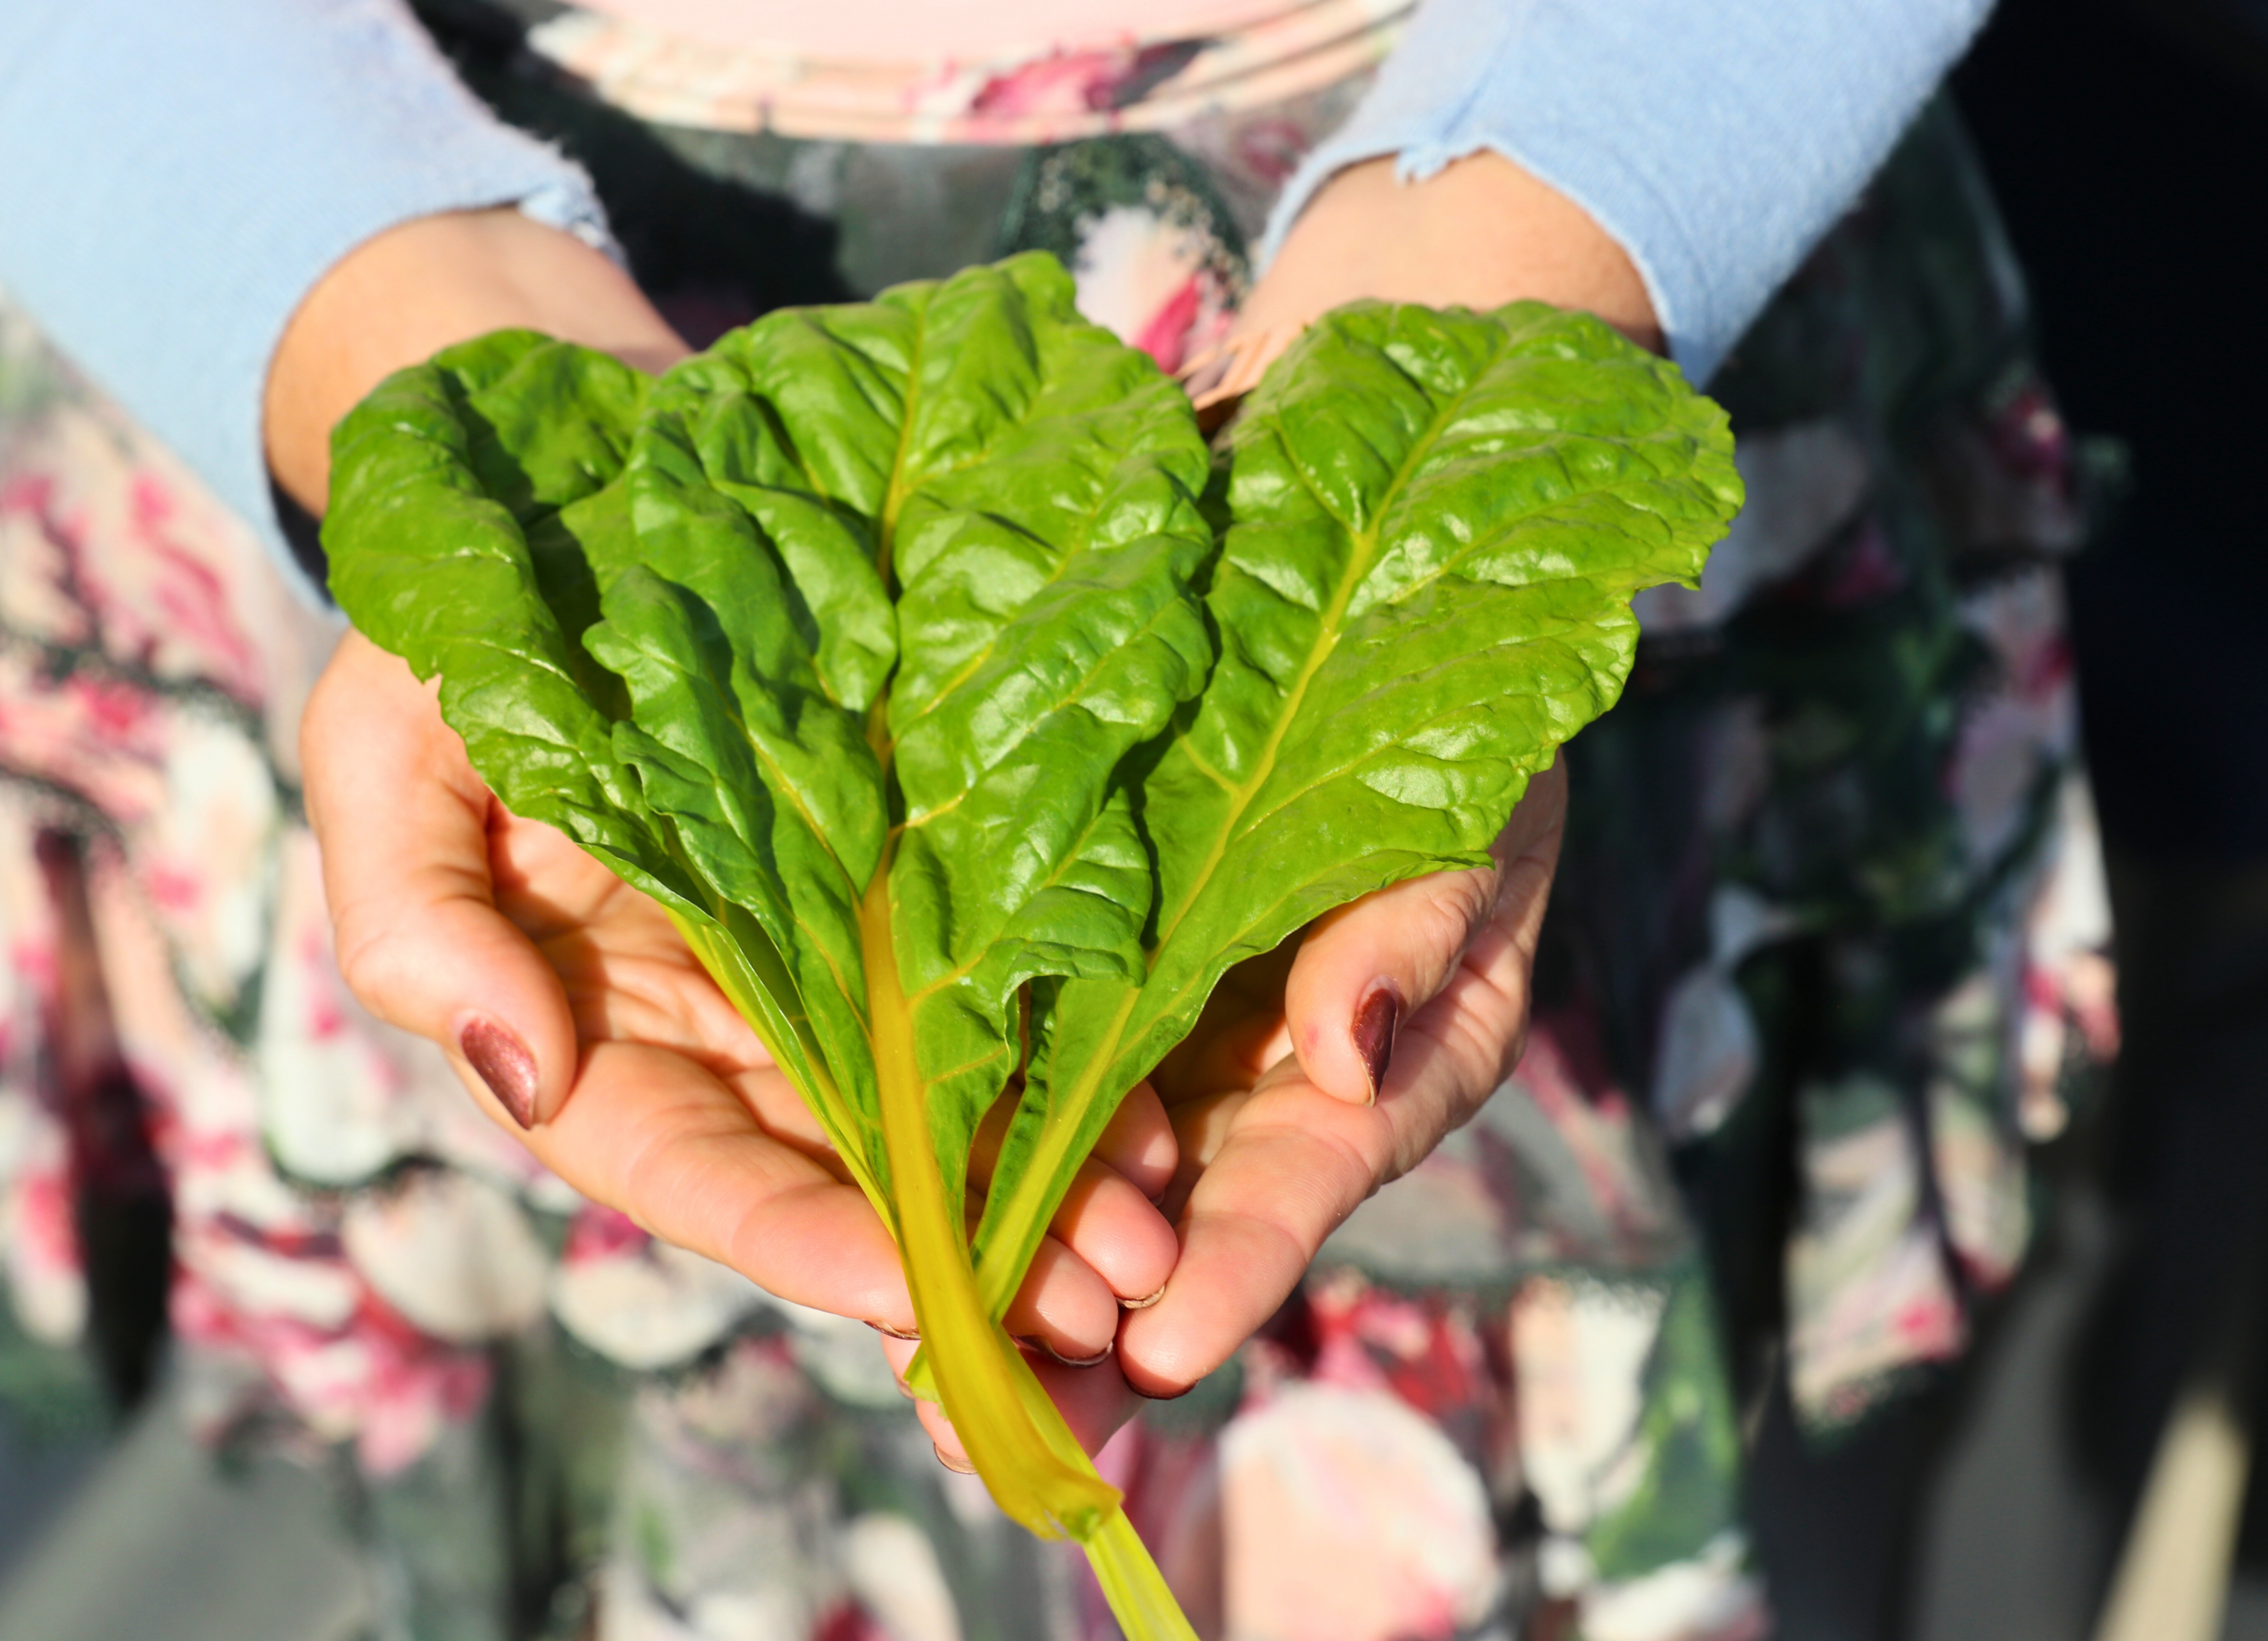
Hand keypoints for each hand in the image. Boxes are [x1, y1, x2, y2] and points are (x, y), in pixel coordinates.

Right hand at [285, 215, 1175, 1363]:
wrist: (576, 490)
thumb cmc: (458, 631)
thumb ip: (416, 925)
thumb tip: (518, 1072)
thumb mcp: (386, 760)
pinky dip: (1069, 1060)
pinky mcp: (912, 878)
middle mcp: (722, 1018)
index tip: (903, 1290)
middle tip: (1091, 1313)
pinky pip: (995, 987)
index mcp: (592, 1023)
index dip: (791, 1236)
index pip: (688, 1164)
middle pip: (840, 1172)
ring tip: (1152, 1243)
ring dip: (1041, 1187)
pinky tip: (1158, 1116)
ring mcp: (825, 955)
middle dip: (959, 1252)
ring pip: (936, 1108)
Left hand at [897, 766, 1566, 1465]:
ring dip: (1013, 1285)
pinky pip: (1024, 1084)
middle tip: (997, 1426)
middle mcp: (1256, 1091)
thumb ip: (1417, 938)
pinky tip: (890, 1229)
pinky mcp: (1085, 995)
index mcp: (1367, 1073)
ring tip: (925, 1374)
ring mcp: (1165, 1050)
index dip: (1229, 1268)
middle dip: (1091, 1338)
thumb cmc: (1456, 756)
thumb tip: (1345, 1062)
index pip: (1292, 1186)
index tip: (1160, 1350)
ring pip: (1085, 1187)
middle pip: (1174, 1233)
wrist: (1375, 663)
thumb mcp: (1464, 833)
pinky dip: (970, 1159)